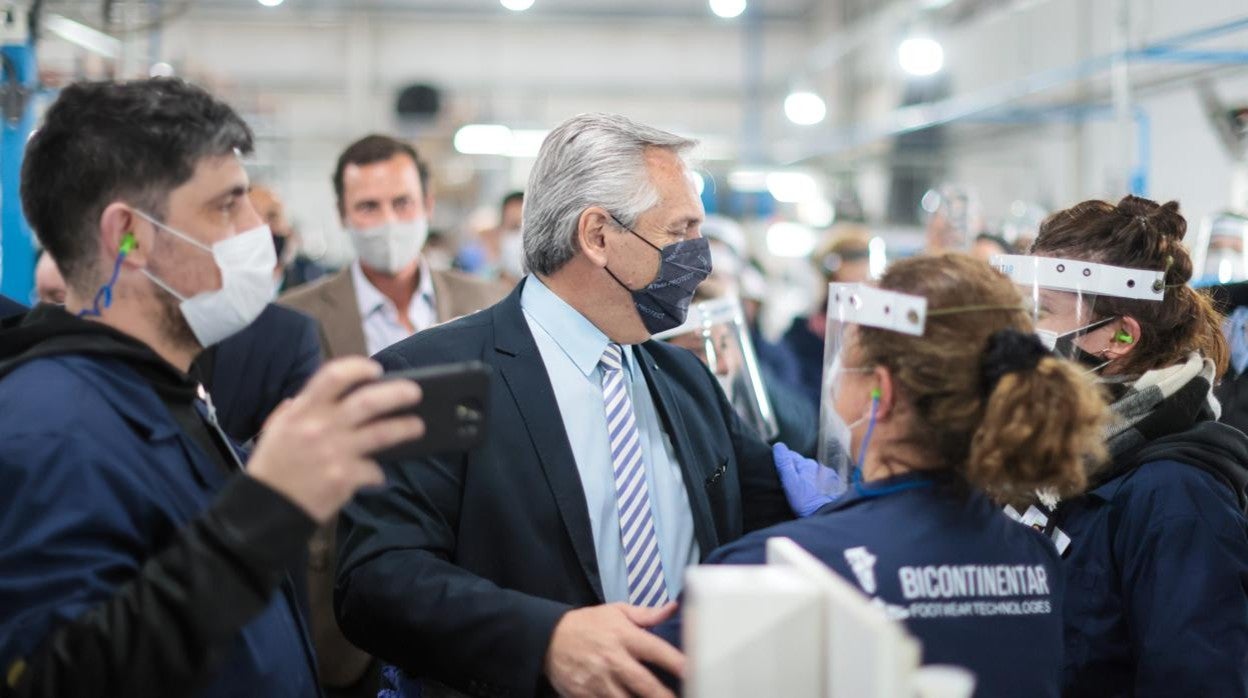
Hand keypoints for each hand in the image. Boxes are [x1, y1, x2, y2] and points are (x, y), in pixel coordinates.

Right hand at [248, 357, 424, 522]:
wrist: (265, 509)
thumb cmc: (272, 466)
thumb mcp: (276, 429)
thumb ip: (296, 409)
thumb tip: (317, 394)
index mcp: (302, 411)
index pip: (334, 376)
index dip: (359, 368)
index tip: (376, 370)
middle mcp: (320, 427)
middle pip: (369, 401)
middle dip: (398, 393)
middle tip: (414, 392)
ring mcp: (335, 452)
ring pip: (382, 433)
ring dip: (405, 428)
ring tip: (418, 426)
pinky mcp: (344, 478)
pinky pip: (374, 470)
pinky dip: (377, 473)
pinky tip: (376, 475)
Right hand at [544, 603, 683, 697]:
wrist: (548, 638)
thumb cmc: (587, 624)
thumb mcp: (615, 611)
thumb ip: (646, 614)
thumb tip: (673, 608)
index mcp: (624, 636)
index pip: (657, 651)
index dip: (678, 663)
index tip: (694, 672)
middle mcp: (614, 660)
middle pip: (645, 684)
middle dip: (664, 696)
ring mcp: (599, 681)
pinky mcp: (586, 695)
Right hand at [774, 442, 843, 516]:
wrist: (829, 514)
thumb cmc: (807, 501)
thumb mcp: (790, 483)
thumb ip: (784, 464)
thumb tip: (778, 445)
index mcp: (806, 464)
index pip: (790, 455)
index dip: (783, 462)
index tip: (778, 471)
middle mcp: (818, 466)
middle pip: (803, 464)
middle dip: (796, 469)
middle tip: (790, 482)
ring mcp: (829, 474)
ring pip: (813, 471)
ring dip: (808, 476)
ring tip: (804, 489)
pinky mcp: (836, 484)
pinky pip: (824, 480)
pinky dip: (819, 483)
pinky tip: (816, 492)